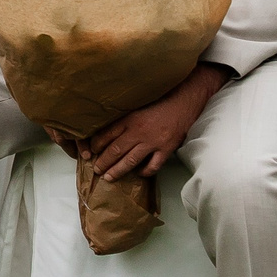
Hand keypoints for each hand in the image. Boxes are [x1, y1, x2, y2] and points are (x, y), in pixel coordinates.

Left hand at [84, 64, 228, 181]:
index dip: (96, 145)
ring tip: (108, 177)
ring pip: (130, 161)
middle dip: (103, 162)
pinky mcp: (166, 149)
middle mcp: (139, 131)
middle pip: (115, 150)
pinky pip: (153, 165)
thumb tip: (107, 126)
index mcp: (130, 118)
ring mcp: (153, 142)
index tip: (91, 152)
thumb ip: (125, 115)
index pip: (107, 135)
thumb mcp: (138, 103)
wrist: (185, 100)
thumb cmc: (161, 100)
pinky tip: (139, 174)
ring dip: (117, 171)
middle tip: (96, 170)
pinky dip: (145, 172)